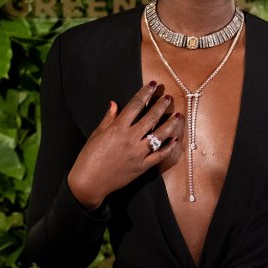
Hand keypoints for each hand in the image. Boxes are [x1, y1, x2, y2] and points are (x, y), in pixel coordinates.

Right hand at [67, 81, 183, 209]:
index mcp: (118, 128)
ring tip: (178, 115)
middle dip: (161, 106)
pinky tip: (175, 139)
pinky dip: (168, 147)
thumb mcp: (96, 134)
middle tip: (168, 97)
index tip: (153, 85)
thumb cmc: (89, 157)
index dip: (145, 93)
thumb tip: (114, 103)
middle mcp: (130, 138)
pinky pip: (159, 155)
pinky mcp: (142, 166)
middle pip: (151, 118)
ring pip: (159, 135)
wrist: (89, 183)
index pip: (135, 105)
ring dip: (170, 124)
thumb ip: (108, 118)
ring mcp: (138, 153)